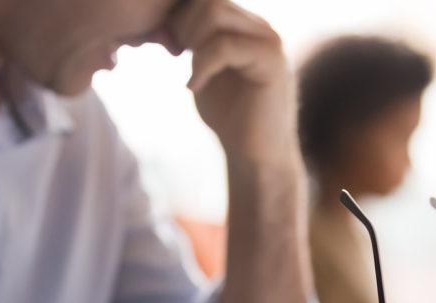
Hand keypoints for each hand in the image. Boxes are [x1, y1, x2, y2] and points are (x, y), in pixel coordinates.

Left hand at [166, 0, 295, 166]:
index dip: (180, 16)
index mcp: (246, 26)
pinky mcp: (271, 62)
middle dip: (183, 25)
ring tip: (191, 72)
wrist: (255, 155)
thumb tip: (165, 19)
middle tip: (176, 56)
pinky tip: (194, 88)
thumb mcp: (203, 70)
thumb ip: (193, 42)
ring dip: (192, 41)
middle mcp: (260, 27)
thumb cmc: (228, 117)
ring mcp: (268, 42)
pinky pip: (225, 46)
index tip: (169, 46)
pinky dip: (202, 66)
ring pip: (216, 13)